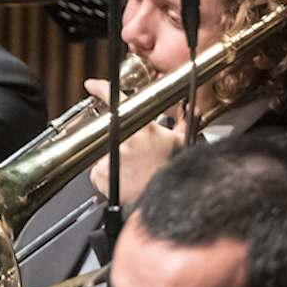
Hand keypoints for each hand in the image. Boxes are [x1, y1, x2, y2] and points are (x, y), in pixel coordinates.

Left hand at [86, 78, 184, 204]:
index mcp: (142, 128)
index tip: (93, 85)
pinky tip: (123, 179)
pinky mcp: (100, 173)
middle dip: (119, 140)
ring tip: (131, 169)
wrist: (164, 202)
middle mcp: (123, 140)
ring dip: (115, 159)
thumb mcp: (182, 145)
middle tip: (132, 154)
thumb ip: (184, 124)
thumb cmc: (173, 174)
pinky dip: (108, 175)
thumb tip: (193, 110)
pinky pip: (99, 170)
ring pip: (103, 152)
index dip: (103, 89)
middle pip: (111, 131)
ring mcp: (108, 157)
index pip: (118, 100)